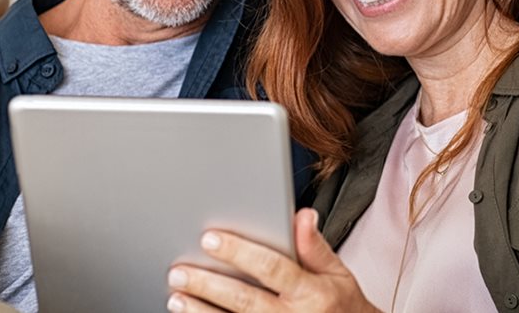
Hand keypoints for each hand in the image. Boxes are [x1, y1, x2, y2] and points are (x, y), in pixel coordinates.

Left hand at [167, 208, 378, 312]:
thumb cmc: (342, 306)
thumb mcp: (338, 273)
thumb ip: (315, 247)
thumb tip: (302, 216)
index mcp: (311, 292)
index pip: (271, 268)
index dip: (239, 253)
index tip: (211, 239)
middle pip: (244, 300)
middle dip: (209, 285)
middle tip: (179, 272)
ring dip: (202, 312)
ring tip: (176, 298)